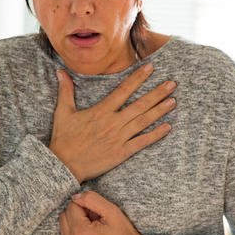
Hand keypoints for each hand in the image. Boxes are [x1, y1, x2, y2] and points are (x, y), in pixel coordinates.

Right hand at [49, 64, 175, 183]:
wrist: (63, 166)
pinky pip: (141, 142)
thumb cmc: (63, 139)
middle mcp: (112, 122)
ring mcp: (118, 138)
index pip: (123, 90)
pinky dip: (155, 135)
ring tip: (173, 101)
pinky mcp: (121, 153)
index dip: (138, 78)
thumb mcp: (63, 112)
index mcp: (100, 111)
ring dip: (160, 111)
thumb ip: (65, 90)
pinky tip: (167, 127)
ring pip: (143, 121)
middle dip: (157, 93)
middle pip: (140, 105)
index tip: (150, 68)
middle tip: (172, 84)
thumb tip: (61, 71)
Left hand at [60, 191, 150, 234]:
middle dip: (78, 215)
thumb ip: (91, 199)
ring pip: (64, 229)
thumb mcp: (112, 211)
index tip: (96, 214)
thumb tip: (74, 197)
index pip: (71, 206)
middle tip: (94, 221)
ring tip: (93, 231)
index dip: (85, 206)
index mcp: (81, 233)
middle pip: (64, 217)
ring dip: (75, 226)